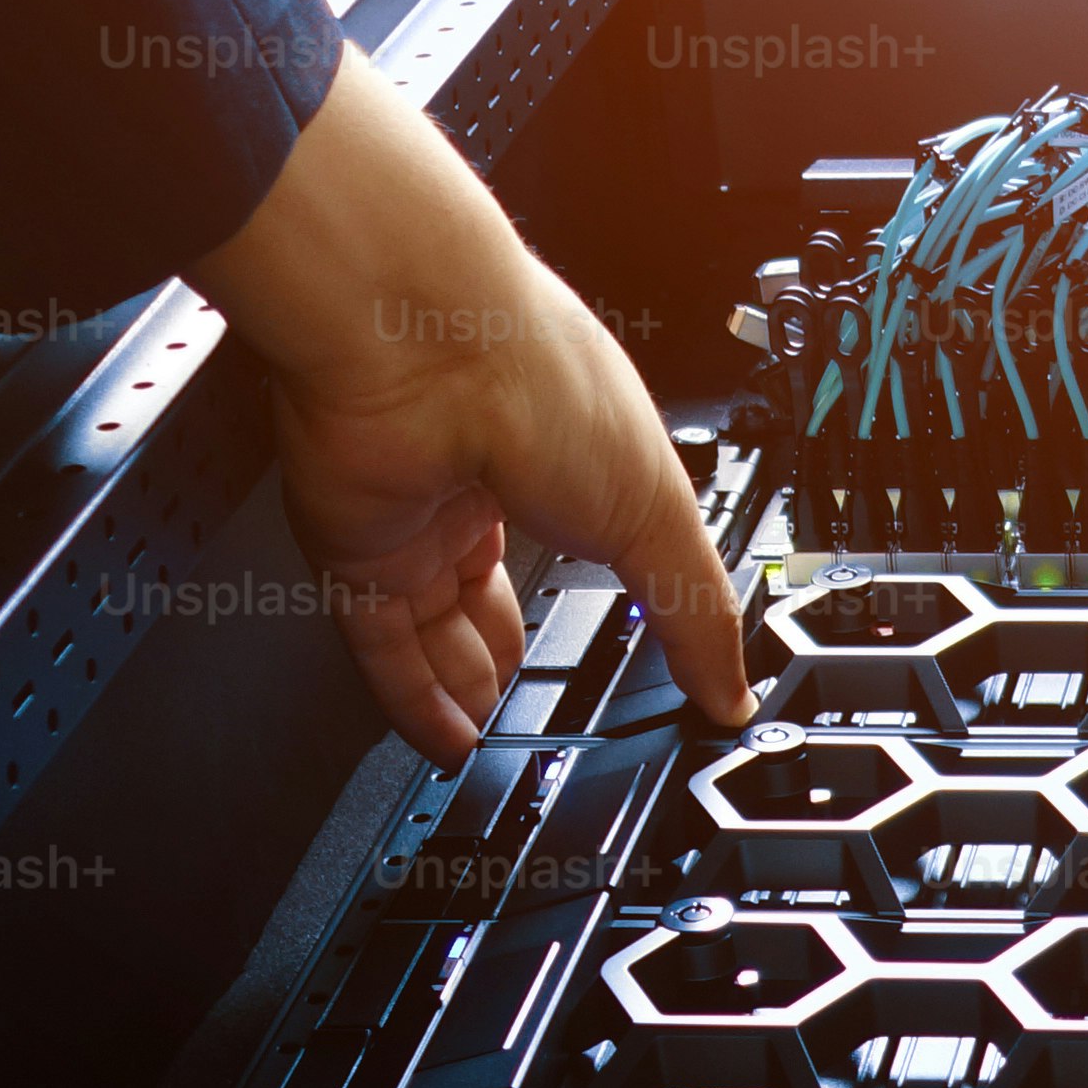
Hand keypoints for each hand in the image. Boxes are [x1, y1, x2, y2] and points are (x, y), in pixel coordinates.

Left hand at [186, 45, 750, 755]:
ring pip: (432, 626)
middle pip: (492, 591)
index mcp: (562, 455)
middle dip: (514, 653)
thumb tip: (732, 687)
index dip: (596, 606)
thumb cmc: (536, 377)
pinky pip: (378, 645)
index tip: (621, 661)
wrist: (420, 345)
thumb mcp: (658, 512)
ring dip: (461, 687)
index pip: (579, 547)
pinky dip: (412, 701)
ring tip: (489, 739)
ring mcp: (413, 516)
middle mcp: (480, 483)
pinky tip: (445, 742)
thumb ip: (696, 613)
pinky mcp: (354, 550)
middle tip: (534, 705)